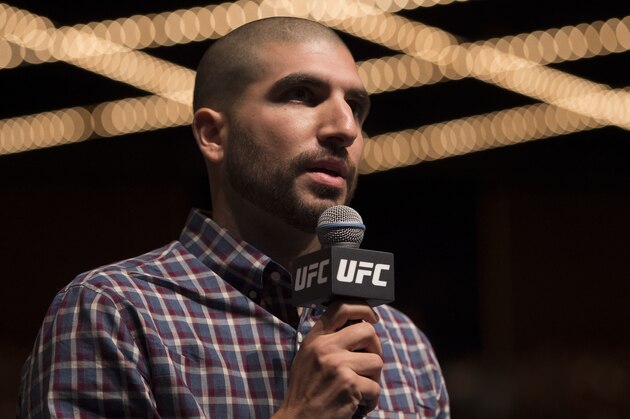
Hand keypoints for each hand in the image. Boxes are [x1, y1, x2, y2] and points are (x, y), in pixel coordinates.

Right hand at [274, 301, 382, 418]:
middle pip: (368, 331)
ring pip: (377, 361)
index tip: (373, 317)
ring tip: (360, 388)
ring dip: (374, 378)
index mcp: (315, 338)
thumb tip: (361, 326)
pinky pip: (376, 387)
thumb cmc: (306, 390)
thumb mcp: (308, 357)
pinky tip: (359, 403)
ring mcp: (337, 364)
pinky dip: (371, 399)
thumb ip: (328, 340)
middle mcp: (325, 347)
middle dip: (376, 348)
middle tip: (369, 362)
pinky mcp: (349, 384)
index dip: (363, 308)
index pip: (341, 308)